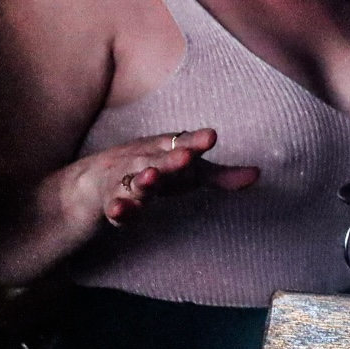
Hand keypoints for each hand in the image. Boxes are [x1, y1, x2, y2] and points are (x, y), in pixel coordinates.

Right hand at [66, 128, 259, 228]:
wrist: (91, 185)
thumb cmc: (151, 173)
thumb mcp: (186, 175)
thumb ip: (221, 176)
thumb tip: (258, 174)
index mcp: (165, 151)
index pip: (182, 143)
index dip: (196, 142)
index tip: (212, 137)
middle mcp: (145, 162)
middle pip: (159, 160)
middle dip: (172, 158)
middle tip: (187, 156)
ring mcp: (125, 182)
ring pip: (133, 181)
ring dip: (143, 180)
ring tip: (152, 177)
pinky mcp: (109, 204)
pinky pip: (113, 208)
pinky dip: (116, 209)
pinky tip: (120, 211)